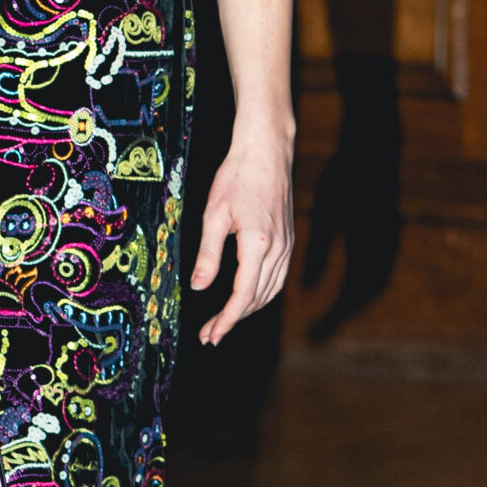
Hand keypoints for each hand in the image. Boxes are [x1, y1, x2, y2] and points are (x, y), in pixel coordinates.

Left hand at [190, 133, 294, 345]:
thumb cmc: (236, 177)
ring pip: (271, 290)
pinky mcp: (288, 240)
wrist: (266, 151)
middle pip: (258, 298)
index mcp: (258, 243)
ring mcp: (287, 244)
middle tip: (209, 334)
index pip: (243, 294)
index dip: (227, 319)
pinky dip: (261, 294)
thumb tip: (198, 287)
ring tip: (223, 321)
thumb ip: (207, 255)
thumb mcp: (214, 215)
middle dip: (233, 319)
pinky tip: (245, 296)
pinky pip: (277, 277)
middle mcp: (278, 248)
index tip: (211, 335)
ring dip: (248, 309)